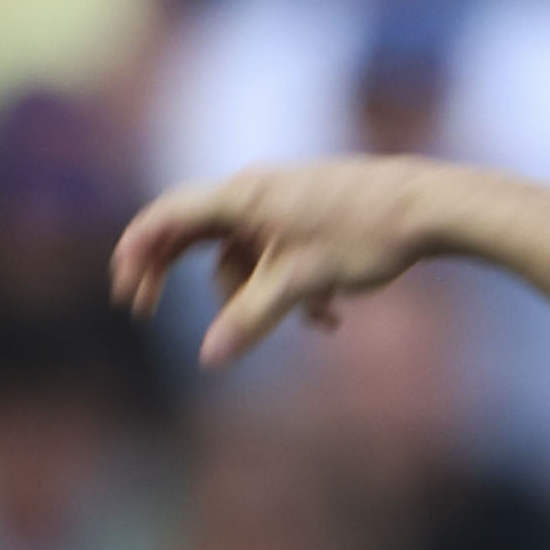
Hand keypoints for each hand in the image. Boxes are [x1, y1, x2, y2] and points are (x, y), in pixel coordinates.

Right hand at [107, 157, 456, 366]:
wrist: (428, 206)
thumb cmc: (364, 235)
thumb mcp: (302, 283)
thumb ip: (251, 318)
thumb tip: (210, 358)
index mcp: (242, 195)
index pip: (168, 217)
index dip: (136, 251)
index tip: (121, 289)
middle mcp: (254, 192)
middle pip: (193, 234)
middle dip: (176, 275)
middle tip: (142, 309)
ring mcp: (280, 202)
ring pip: (243, 255)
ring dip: (265, 297)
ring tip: (322, 323)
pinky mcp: (306, 215)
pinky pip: (277, 255)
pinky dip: (294, 288)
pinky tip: (335, 316)